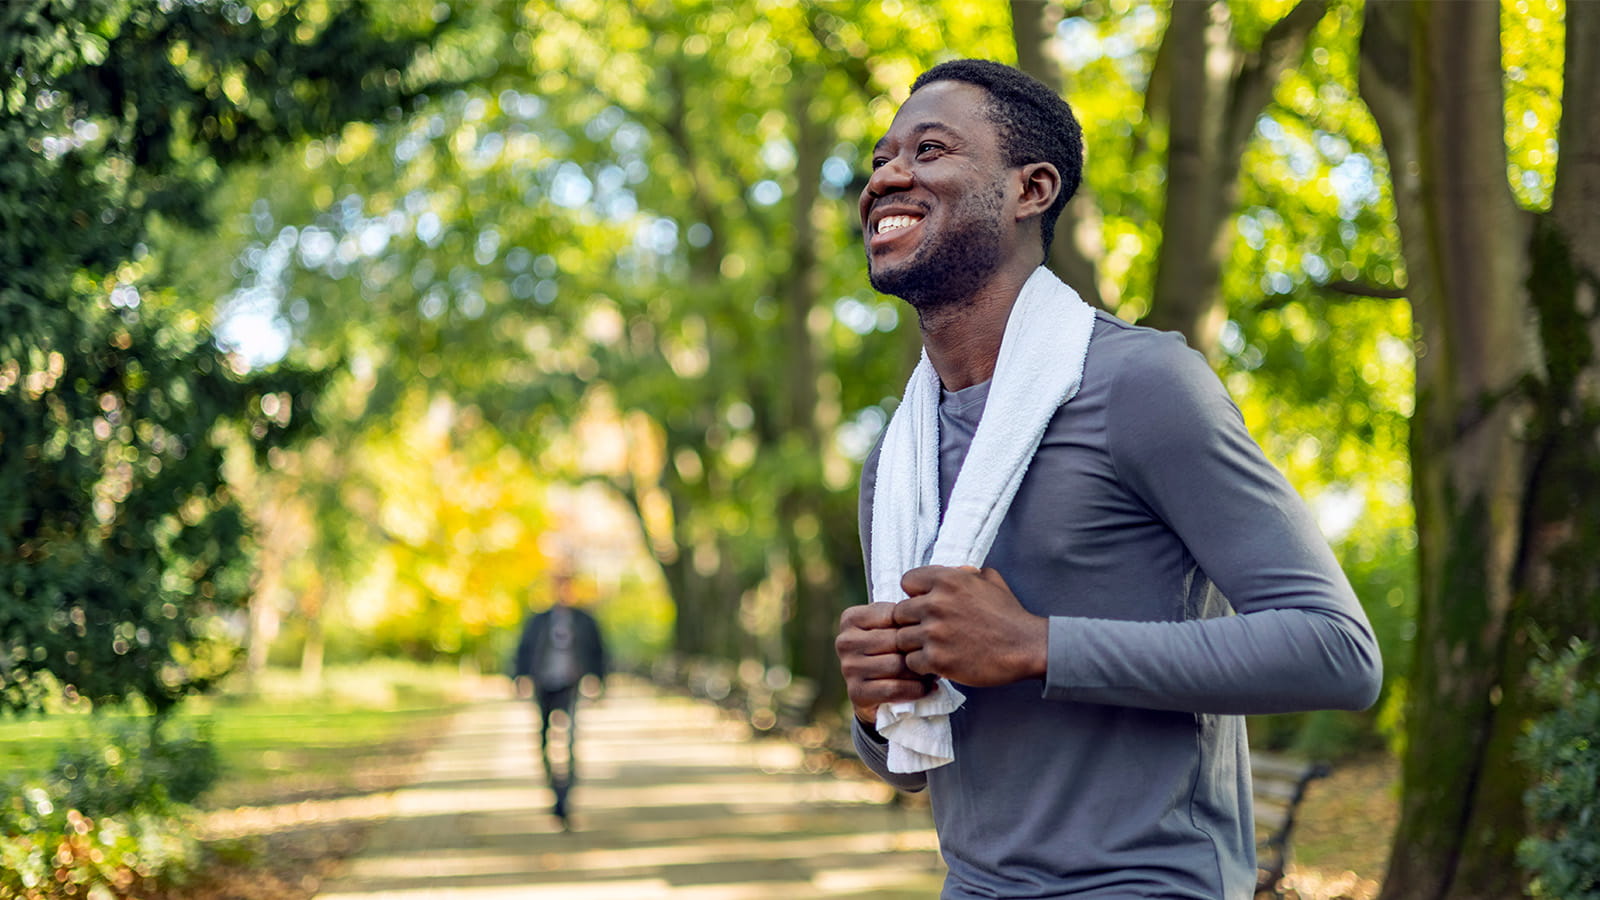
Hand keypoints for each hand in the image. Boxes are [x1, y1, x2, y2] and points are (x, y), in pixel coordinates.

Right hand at [835, 601, 935, 725]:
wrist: (874, 693)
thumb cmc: (889, 652)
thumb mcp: (892, 628)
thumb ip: (903, 615)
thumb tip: (930, 610)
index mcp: (851, 618)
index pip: (895, 614)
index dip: (917, 625)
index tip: (931, 632)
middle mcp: (845, 641)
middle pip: (896, 640)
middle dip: (921, 649)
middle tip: (939, 655)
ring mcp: (848, 668)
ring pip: (897, 665)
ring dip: (921, 672)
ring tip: (934, 671)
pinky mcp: (856, 692)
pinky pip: (894, 688)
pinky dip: (916, 689)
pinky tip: (927, 688)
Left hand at [892, 565, 1046, 685]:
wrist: (1027, 647)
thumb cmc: (1009, 615)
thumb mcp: (990, 580)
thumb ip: (965, 573)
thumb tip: (955, 570)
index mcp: (947, 579)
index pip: (907, 582)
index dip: (915, 595)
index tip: (926, 605)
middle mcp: (936, 603)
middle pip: (899, 613)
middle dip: (912, 622)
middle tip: (928, 631)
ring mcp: (934, 632)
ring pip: (902, 639)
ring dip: (915, 645)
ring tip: (934, 649)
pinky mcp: (937, 659)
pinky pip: (911, 661)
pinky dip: (922, 665)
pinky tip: (938, 663)